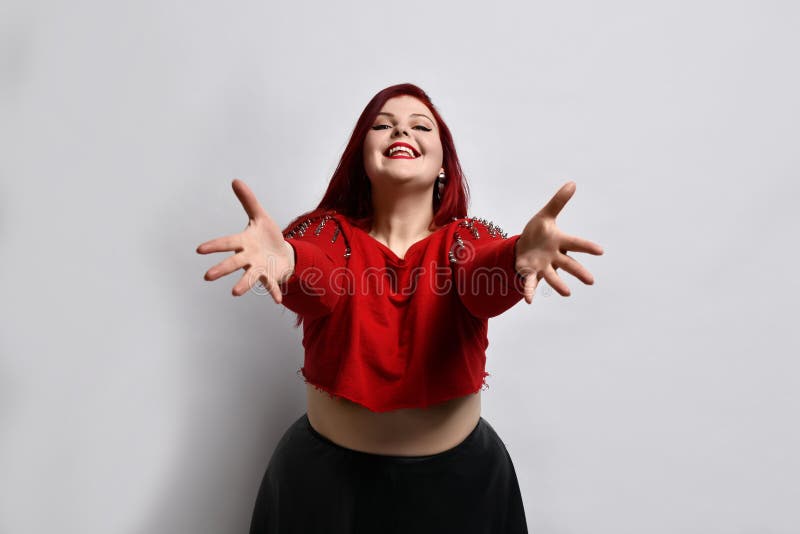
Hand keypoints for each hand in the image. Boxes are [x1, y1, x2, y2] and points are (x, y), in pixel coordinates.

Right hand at [196, 179, 294, 303]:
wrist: (283, 253)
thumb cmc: (268, 236)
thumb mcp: (260, 216)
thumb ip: (248, 201)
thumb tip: (236, 180)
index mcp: (244, 242)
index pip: (227, 243)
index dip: (215, 246)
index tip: (200, 249)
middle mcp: (248, 257)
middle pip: (234, 263)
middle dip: (222, 269)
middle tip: (207, 276)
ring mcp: (259, 268)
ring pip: (250, 277)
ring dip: (243, 284)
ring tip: (234, 292)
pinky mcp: (271, 276)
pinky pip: (272, 285)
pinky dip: (274, 292)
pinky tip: (278, 300)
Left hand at [515, 181, 603, 303]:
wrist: (522, 246)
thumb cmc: (538, 232)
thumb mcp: (545, 215)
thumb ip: (558, 202)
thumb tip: (572, 183)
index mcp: (560, 241)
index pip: (576, 243)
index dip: (587, 247)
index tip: (600, 251)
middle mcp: (554, 256)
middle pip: (568, 264)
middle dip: (579, 271)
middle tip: (591, 281)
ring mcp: (543, 266)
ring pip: (553, 276)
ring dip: (558, 284)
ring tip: (567, 293)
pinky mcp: (530, 273)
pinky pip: (530, 284)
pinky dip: (529, 292)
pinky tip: (528, 301)